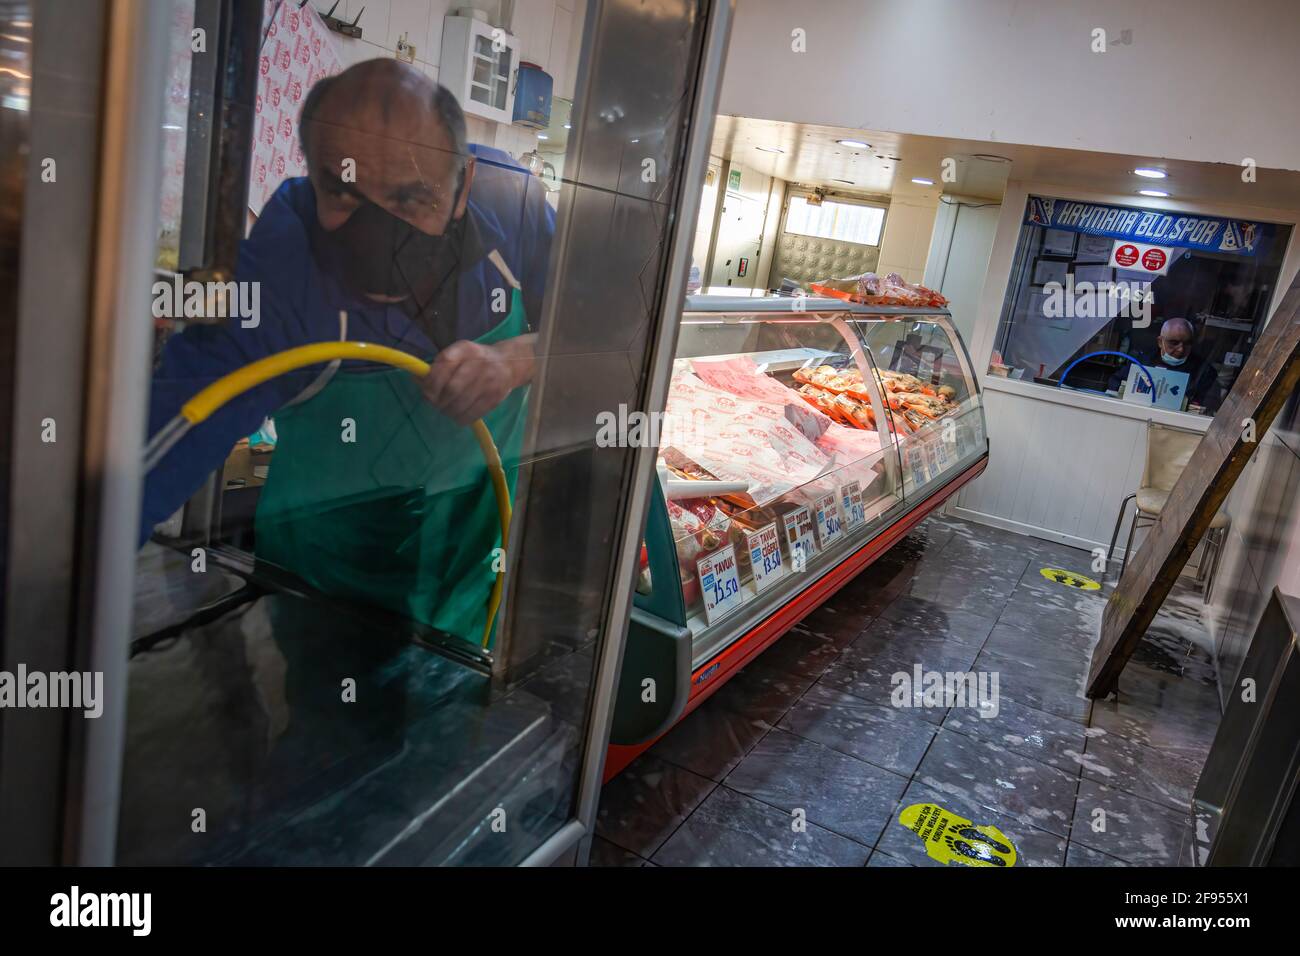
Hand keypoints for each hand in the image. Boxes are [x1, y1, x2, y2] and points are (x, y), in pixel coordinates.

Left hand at [420, 334, 534, 424]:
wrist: (509, 364)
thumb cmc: (476, 359)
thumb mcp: (458, 354)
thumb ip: (438, 365)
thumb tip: (417, 380)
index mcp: (465, 349)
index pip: (444, 364)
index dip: (431, 382)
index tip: (426, 392)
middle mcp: (478, 363)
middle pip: (451, 389)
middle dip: (437, 401)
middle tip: (435, 403)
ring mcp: (489, 382)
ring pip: (459, 404)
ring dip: (447, 411)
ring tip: (446, 409)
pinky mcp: (494, 398)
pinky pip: (471, 415)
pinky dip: (460, 418)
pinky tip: (458, 414)